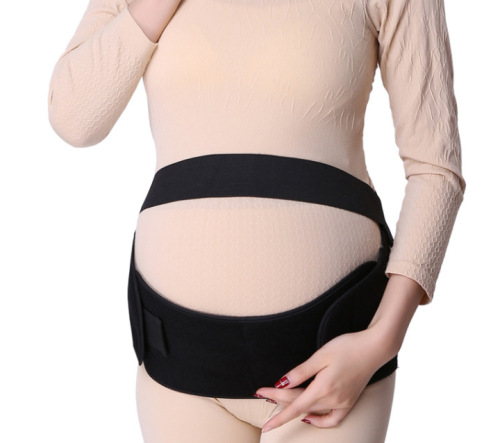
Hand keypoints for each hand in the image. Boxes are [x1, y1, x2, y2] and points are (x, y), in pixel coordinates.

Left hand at [255, 327, 393, 431]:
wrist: (374, 348)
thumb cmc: (347, 347)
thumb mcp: (320, 356)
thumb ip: (301, 372)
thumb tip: (282, 383)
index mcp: (323, 388)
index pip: (295, 407)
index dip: (278, 416)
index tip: (265, 424)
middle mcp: (333, 400)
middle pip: (300, 406)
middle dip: (279, 401)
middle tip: (263, 392)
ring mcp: (343, 403)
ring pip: (312, 411)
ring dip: (294, 407)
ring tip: (279, 399)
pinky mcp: (349, 402)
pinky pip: (331, 419)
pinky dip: (318, 420)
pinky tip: (309, 416)